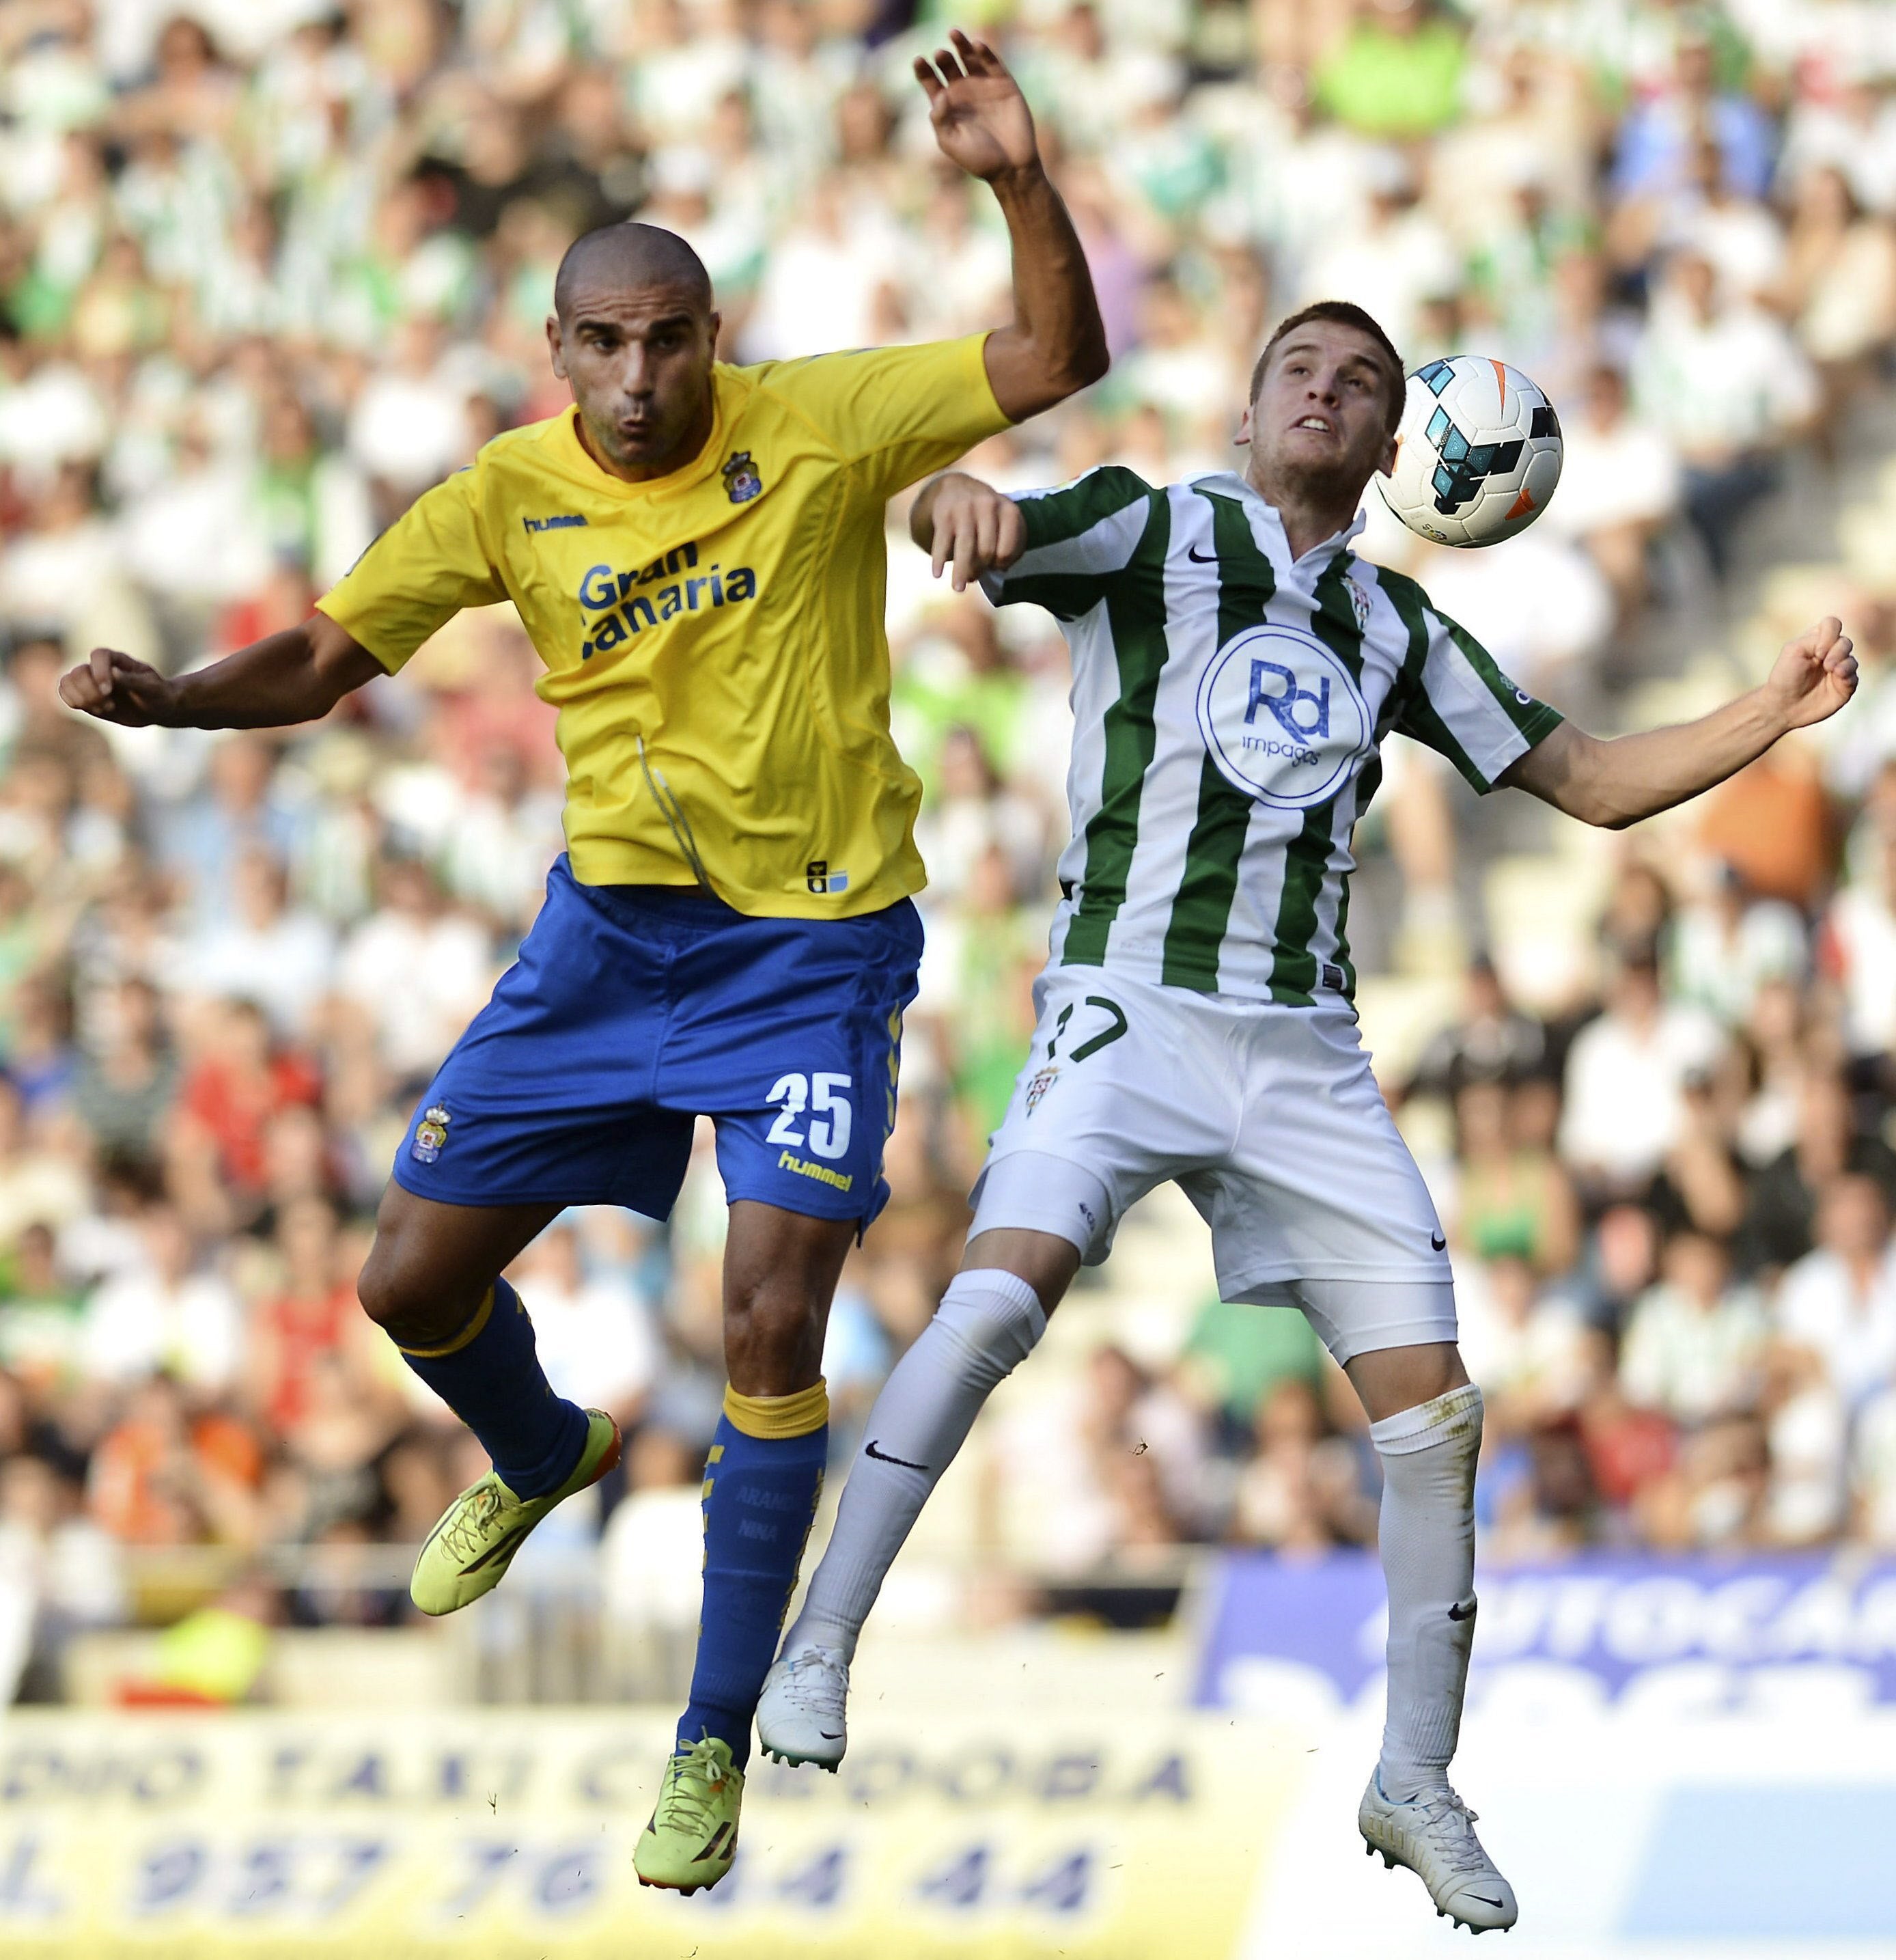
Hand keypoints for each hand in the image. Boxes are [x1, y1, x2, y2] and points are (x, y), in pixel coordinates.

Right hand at [58, 647, 177, 726]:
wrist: (157, 708)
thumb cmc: (158, 694)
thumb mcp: (152, 688)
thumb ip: (133, 680)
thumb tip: (113, 673)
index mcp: (118, 659)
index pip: (98, 655)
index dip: (99, 672)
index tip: (109, 691)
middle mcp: (100, 667)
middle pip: (78, 671)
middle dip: (90, 691)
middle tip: (110, 705)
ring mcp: (90, 681)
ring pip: (66, 682)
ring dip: (81, 698)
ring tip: (104, 708)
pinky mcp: (85, 695)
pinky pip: (65, 694)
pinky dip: (74, 703)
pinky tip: (96, 710)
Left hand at [914, 30, 1038, 183]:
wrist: (1012, 168)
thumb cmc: (979, 160)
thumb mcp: (951, 143)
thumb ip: (940, 120)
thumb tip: (938, 95)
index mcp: (947, 106)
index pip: (931, 81)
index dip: (923, 70)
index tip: (918, 61)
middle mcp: (964, 92)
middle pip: (948, 65)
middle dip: (942, 57)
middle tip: (939, 54)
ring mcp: (984, 86)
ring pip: (969, 58)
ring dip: (961, 45)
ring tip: (953, 34)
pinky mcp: (1004, 84)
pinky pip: (993, 63)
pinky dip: (985, 52)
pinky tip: (977, 45)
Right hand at [928, 473, 1024, 591]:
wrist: (957, 487)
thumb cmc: (986, 515)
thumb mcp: (1003, 524)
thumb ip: (1007, 547)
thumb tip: (994, 571)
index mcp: (1008, 510)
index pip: (1007, 549)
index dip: (1002, 564)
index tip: (996, 567)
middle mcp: (988, 505)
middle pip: (986, 550)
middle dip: (980, 568)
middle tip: (974, 576)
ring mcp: (965, 508)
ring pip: (965, 548)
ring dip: (961, 571)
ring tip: (958, 589)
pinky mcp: (944, 514)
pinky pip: (942, 542)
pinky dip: (939, 559)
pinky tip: (937, 574)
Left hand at [1764, 615, 1856, 729]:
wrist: (1782, 705)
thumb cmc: (1785, 677)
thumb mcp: (1794, 650)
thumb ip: (1815, 639)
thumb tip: (1835, 645)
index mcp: (1816, 641)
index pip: (1833, 624)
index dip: (1829, 633)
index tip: (1817, 651)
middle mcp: (1830, 653)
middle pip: (1845, 641)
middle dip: (1837, 650)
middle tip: (1824, 664)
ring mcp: (1838, 669)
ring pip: (1852, 658)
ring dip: (1843, 662)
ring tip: (1831, 671)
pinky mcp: (1844, 686)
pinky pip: (1855, 676)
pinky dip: (1848, 674)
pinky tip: (1839, 678)